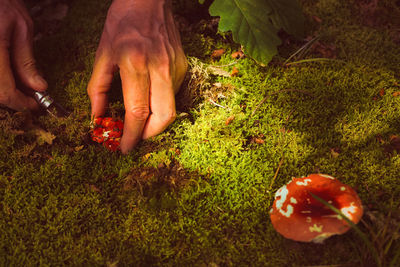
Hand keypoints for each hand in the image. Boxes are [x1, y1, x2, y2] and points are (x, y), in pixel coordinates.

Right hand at [0, 0, 47, 110]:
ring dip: (5, 90)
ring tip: (22, 84)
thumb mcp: (22, 28)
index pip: (4, 92)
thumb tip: (39, 88)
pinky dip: (0, 81)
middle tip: (31, 96)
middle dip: (14, 98)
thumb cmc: (3, 2)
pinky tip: (10, 75)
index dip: (22, 104)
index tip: (37, 105)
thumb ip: (27, 61)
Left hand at [87, 0, 187, 153]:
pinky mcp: (183, 66)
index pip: (137, 112)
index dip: (131, 135)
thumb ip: (98, 89)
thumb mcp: (102, 55)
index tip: (124, 148)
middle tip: (136, 137)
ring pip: (171, 108)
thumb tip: (98, 117)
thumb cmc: (121, 24)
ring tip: (141, 120)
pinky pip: (174, 93)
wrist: (148, 1)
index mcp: (135, 64)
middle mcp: (159, 68)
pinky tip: (151, 96)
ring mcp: (175, 67)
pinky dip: (162, 103)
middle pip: (164, 117)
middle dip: (150, 135)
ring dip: (156, 121)